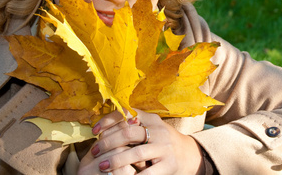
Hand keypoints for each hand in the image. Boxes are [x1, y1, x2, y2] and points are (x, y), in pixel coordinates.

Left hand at [78, 109, 204, 173]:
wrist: (187, 153)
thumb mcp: (149, 126)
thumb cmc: (160, 140)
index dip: (108, 121)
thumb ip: (131, 124)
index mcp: (150, 118)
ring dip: (116, 160)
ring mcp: (164, 147)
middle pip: (128, 133)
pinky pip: (148, 173)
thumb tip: (102, 128)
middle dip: (108, 142)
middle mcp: (158, 130)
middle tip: (94, 151)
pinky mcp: (169, 164)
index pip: (126, 113)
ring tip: (102, 166)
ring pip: (137, 153)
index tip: (94, 131)